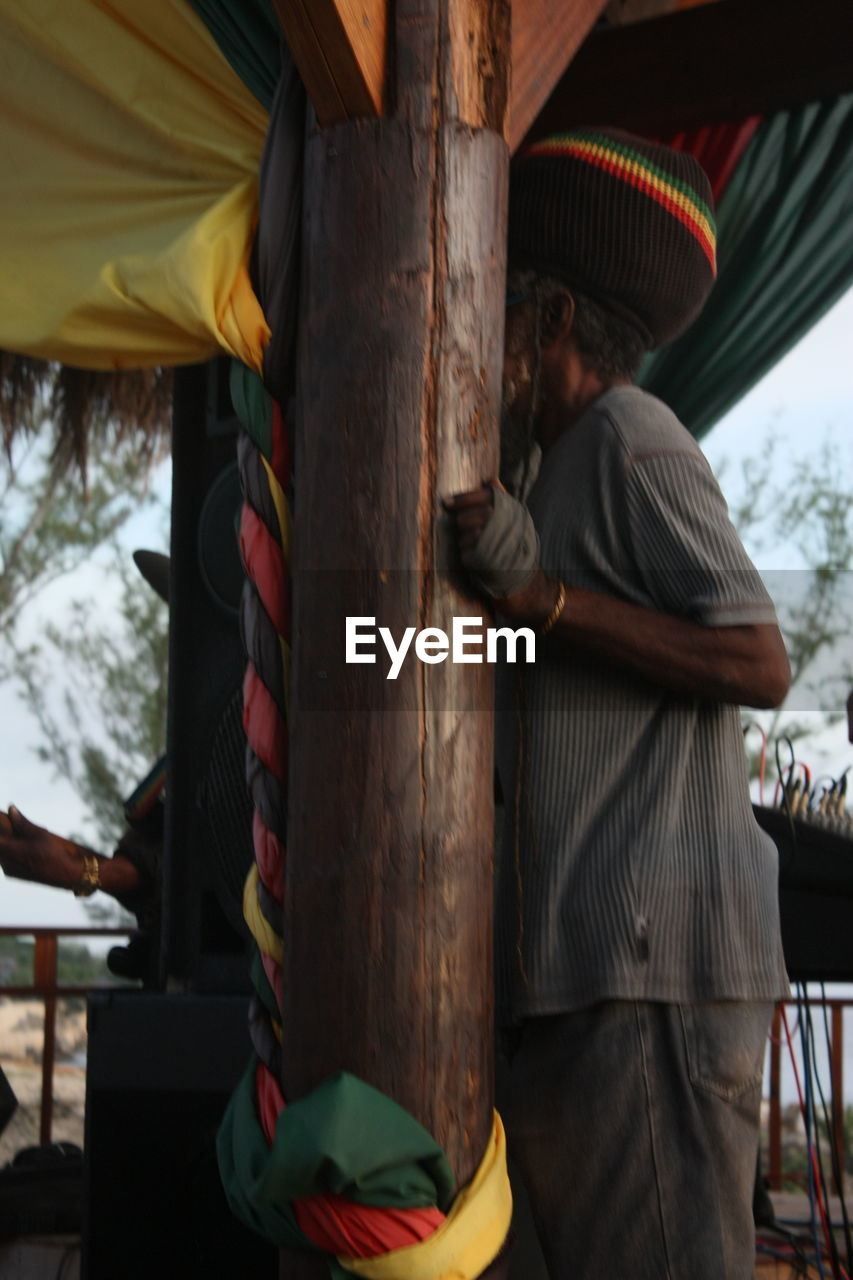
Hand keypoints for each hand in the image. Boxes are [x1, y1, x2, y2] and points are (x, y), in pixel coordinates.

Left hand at [0, 807, 91, 889]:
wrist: (64, 874)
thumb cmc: (54, 853)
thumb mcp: (40, 834)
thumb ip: (22, 822)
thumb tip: (11, 809)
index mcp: (11, 851)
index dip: (0, 828)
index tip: (4, 821)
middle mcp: (6, 862)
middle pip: (0, 844)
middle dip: (5, 835)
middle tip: (13, 826)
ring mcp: (8, 869)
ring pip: (2, 852)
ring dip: (9, 843)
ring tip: (25, 840)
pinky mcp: (12, 874)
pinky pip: (6, 859)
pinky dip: (11, 851)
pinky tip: (26, 848)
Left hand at [444, 481, 539, 599]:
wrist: (526, 581)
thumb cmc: (516, 547)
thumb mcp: (514, 519)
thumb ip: (502, 500)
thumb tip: (490, 478)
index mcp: (512, 512)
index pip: (484, 496)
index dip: (463, 498)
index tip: (447, 502)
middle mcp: (506, 524)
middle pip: (468, 517)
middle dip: (463, 523)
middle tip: (465, 528)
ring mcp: (496, 544)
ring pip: (465, 536)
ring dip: (465, 542)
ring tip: (476, 547)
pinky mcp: (487, 562)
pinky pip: (466, 554)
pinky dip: (467, 557)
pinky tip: (476, 560)